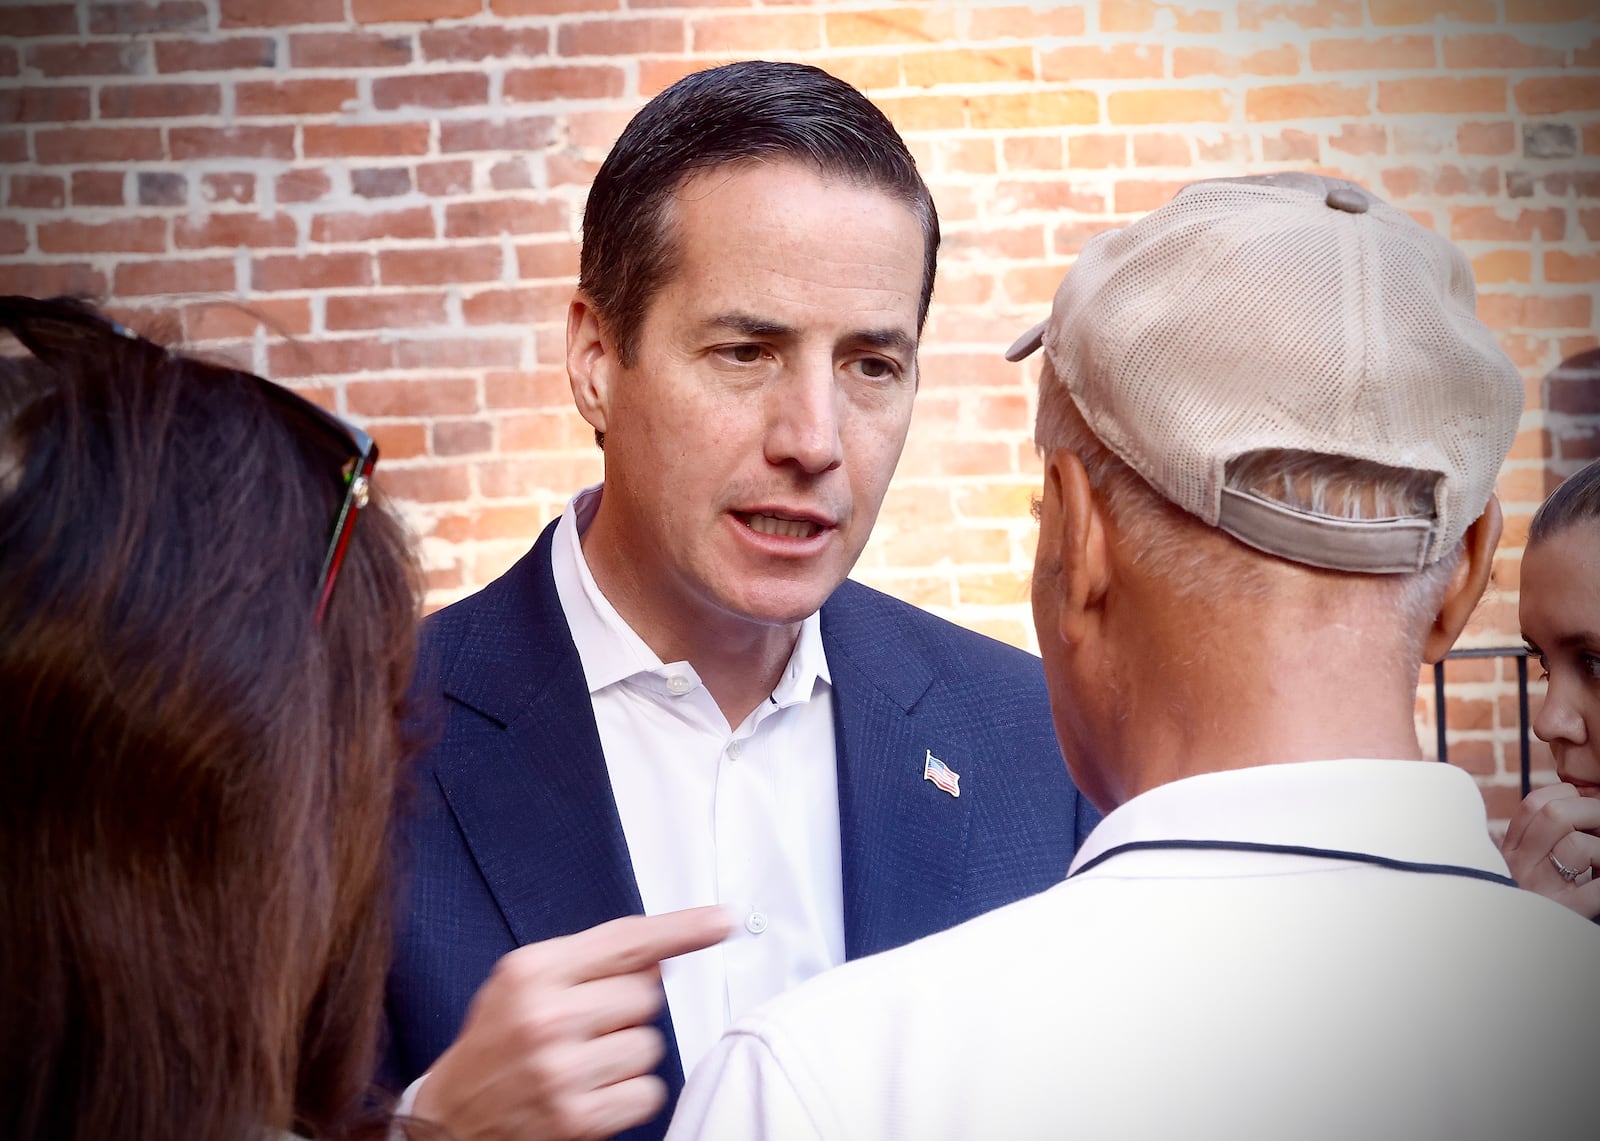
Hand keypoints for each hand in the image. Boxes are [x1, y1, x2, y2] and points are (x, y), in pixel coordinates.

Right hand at [411, 906, 733, 1140]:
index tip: (721, 921)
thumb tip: (658, 957)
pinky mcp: (577, 1119)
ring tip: (584, 1063)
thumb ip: (585, 962)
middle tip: (587, 1026)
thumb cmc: (495, 1045)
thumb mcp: (522, 983)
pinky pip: (647, 1092)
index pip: (627, 941)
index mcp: (532, 971)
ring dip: (628, 1055)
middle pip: (647, 995)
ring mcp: (562, 1071)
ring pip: (650, 1045)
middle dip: (628, 1009)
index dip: (682, 929)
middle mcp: (546, 1017)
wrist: (448, 1119)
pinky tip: (592, 1093)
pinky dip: (629, 1095)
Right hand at [1500, 782, 1599, 918]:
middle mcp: (1520, 866)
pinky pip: (1599, 889)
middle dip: (1592, 811)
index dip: (1566, 797)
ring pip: (1579, 845)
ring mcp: (1541, 890)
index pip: (1533, 804)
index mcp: (1511, 852)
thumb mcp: (1525, 870)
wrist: (1499, 948)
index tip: (1582, 809)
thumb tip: (1578, 805)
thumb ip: (1539, 841)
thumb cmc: (1532, 905)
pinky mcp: (1564, 914)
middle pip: (1555, 814)